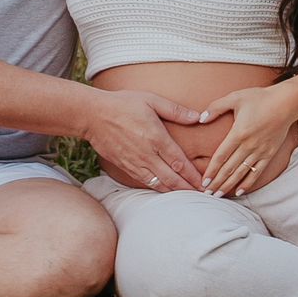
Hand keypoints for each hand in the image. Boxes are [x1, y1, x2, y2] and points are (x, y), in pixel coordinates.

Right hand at [83, 89, 204, 191]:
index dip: (194, 176)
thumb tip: (197, 117)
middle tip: (202, 194)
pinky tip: (166, 189)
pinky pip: (145, 182)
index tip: (205, 183)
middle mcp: (147, 154)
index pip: (180, 163)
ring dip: (175, 192)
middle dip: (188, 189)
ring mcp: (135, 163)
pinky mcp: (125, 167)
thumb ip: (175, 110)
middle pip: (172, 179)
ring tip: (188, 197)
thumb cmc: (122, 104)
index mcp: (156, 138)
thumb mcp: (151, 100)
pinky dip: (158, 188)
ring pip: (159, 184)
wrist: (92, 115)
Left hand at [196, 81, 297, 199]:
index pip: (221, 156)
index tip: (203, 181)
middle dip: (217, 182)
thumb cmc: (260, 97)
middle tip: (207, 194)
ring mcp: (260, 151)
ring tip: (218, 195)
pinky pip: (257, 172)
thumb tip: (200, 119)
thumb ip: (216, 107)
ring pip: (241, 173)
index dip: (211, 170)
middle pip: (229, 168)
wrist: (287, 102)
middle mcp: (249, 145)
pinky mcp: (269, 154)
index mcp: (239, 132)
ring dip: (229, 185)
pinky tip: (239, 191)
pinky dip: (248, 183)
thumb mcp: (235, 97)